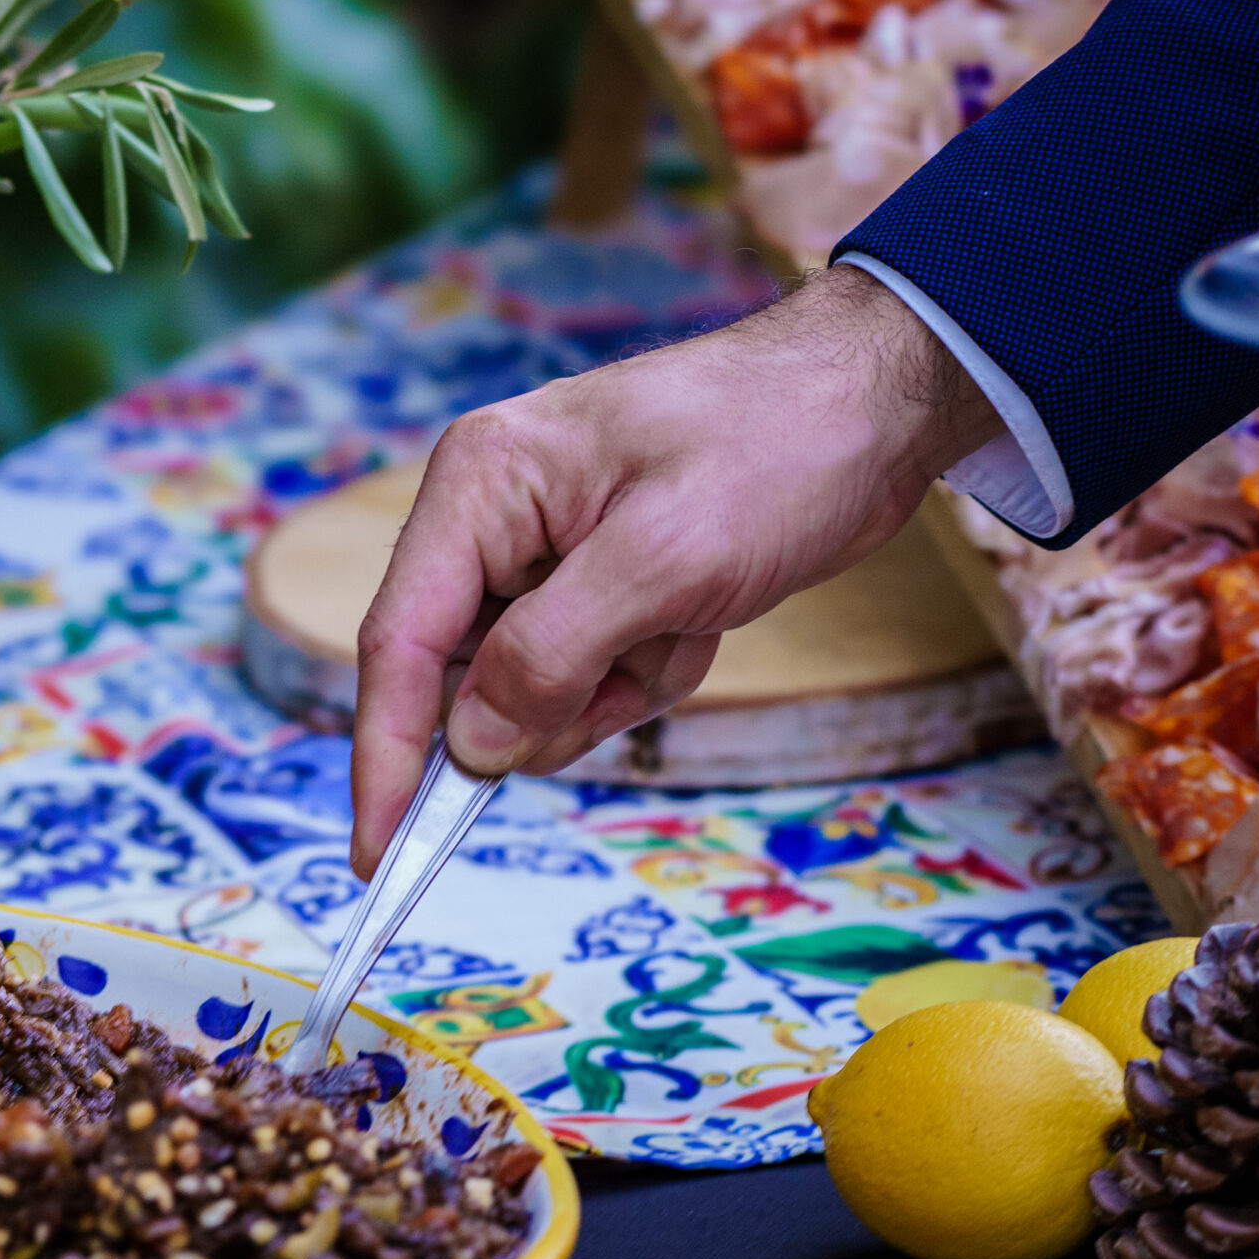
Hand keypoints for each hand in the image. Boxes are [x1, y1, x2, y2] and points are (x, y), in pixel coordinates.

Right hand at [348, 265, 1002, 876]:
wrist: (879, 401)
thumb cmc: (778, 442)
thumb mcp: (664, 557)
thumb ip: (550, 655)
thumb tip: (470, 747)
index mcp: (481, 487)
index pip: (398, 642)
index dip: (384, 756)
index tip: (380, 857)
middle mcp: (494, 521)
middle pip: (465, 679)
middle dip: (555, 704)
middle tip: (640, 663)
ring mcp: (545, 556)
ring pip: (534, 692)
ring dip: (616, 688)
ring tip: (686, 622)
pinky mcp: (597, 585)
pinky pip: (592, 679)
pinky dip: (650, 673)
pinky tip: (700, 618)